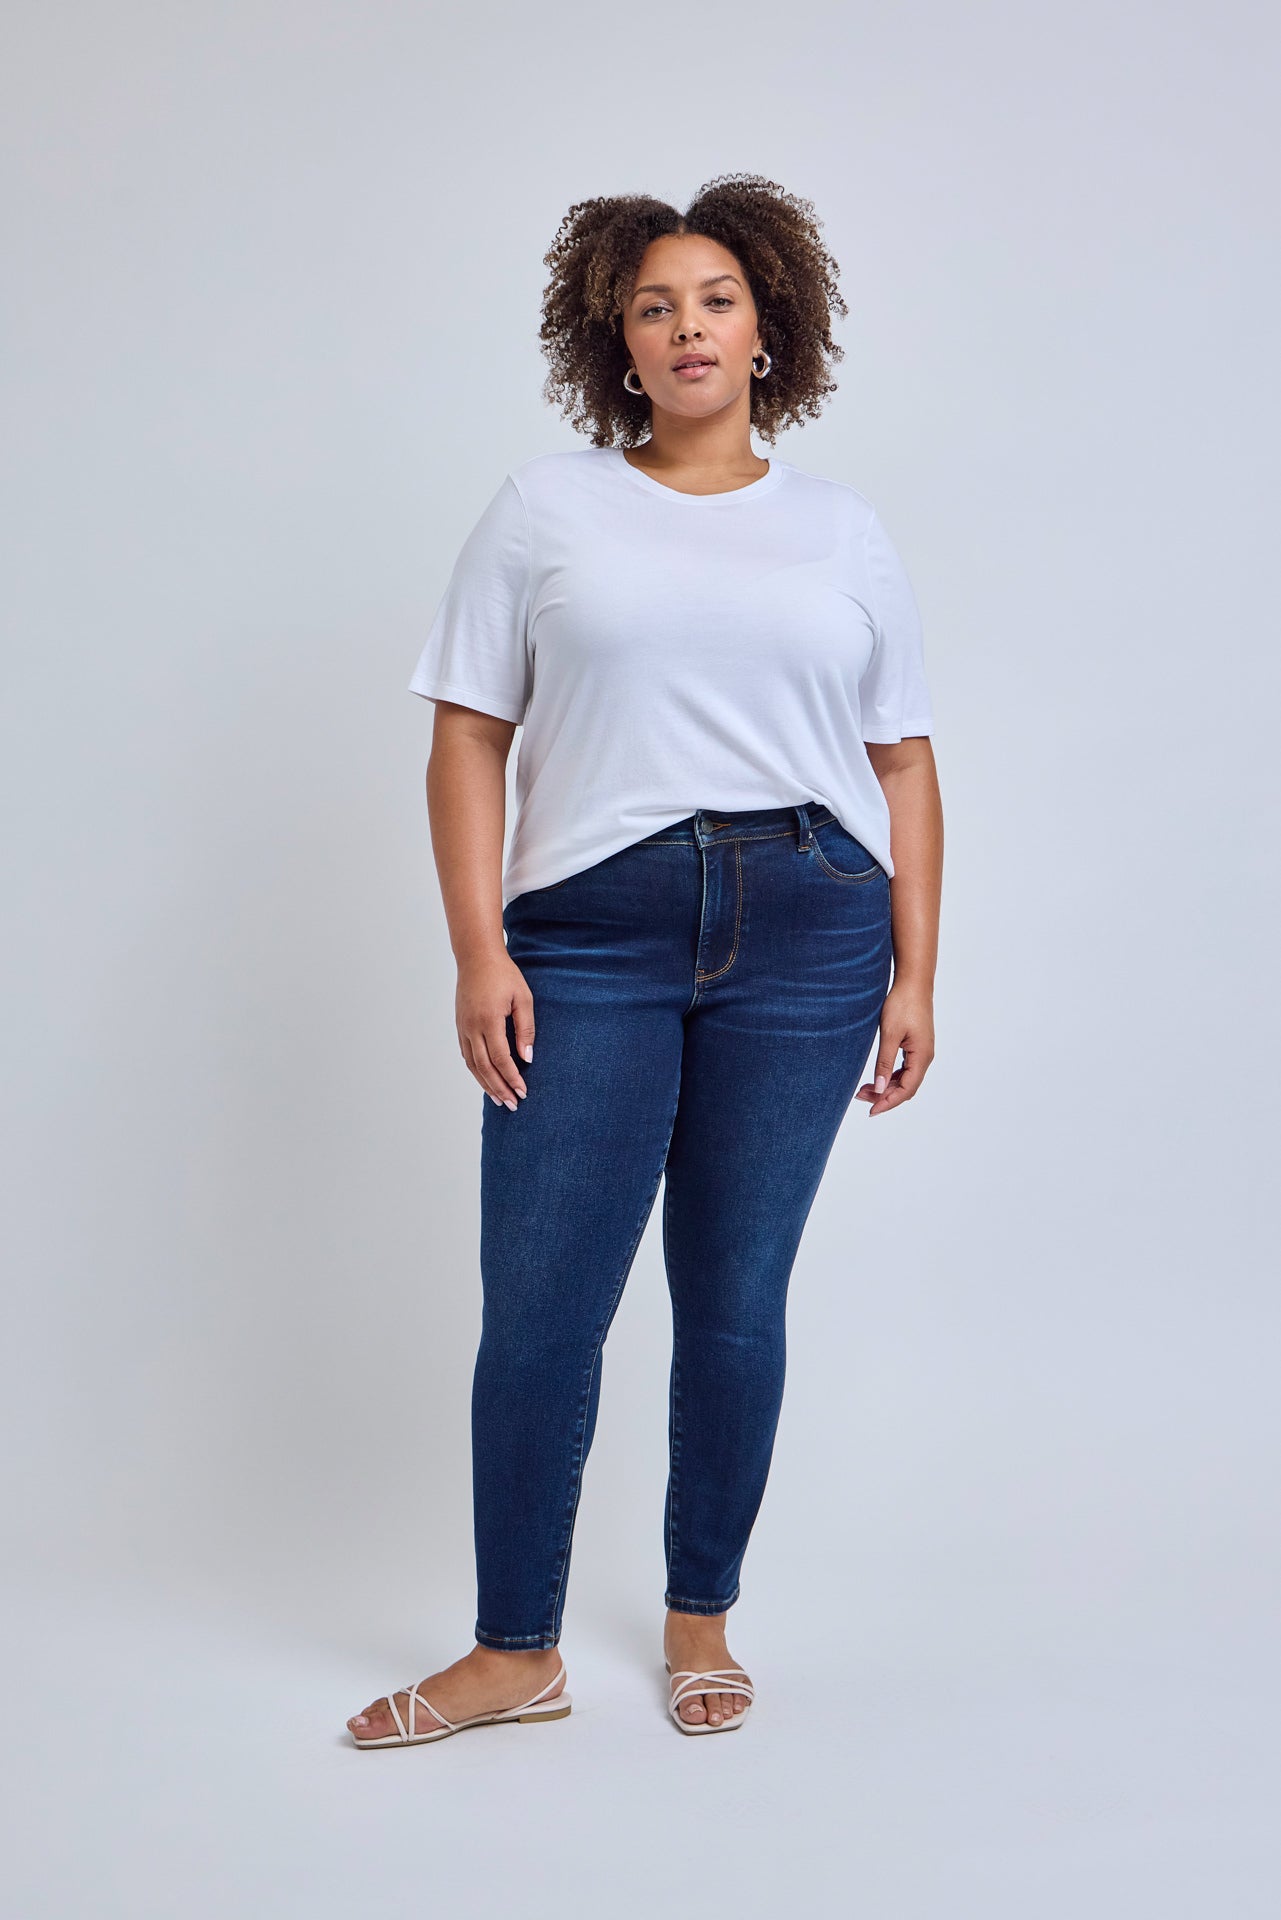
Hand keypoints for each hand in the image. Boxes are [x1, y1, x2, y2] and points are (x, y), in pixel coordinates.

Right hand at [455, 953, 533, 1111]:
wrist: (476, 957)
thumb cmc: (504, 975)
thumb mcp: (523, 998)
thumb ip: (526, 1029)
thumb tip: (527, 1059)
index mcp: (489, 1020)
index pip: (501, 1059)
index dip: (512, 1078)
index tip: (523, 1092)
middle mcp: (472, 1027)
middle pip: (485, 1067)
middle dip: (500, 1088)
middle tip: (513, 1104)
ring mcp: (463, 1027)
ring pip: (473, 1064)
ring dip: (486, 1084)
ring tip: (499, 1099)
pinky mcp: (460, 1026)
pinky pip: (467, 1054)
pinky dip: (476, 1070)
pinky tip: (485, 1079)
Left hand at [855, 980, 933, 1116]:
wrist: (913, 982)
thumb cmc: (902, 1004)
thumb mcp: (889, 1035)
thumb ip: (884, 1063)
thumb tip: (879, 1088)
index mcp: (922, 1056)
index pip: (906, 1090)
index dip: (888, 1102)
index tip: (870, 1111)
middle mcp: (925, 1057)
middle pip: (906, 1087)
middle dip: (884, 1096)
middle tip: (860, 1098)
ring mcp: (922, 1051)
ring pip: (906, 1079)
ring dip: (887, 1086)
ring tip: (864, 1089)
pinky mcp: (917, 1045)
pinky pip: (906, 1069)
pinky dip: (891, 1076)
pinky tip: (878, 1075)